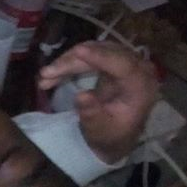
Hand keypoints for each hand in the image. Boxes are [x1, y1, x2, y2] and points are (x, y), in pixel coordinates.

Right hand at [38, 41, 158, 163]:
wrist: (116, 136)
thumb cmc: (110, 136)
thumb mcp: (100, 132)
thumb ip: (92, 115)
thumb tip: (81, 96)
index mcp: (141, 88)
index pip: (123, 65)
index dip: (100, 57)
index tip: (78, 51)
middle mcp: (138, 69)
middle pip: (105, 54)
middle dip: (73, 62)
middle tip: (46, 74)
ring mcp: (126, 62)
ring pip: (95, 50)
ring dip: (68, 61)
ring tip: (45, 76)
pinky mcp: (114, 60)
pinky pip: (91, 54)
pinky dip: (71, 62)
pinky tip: (53, 73)